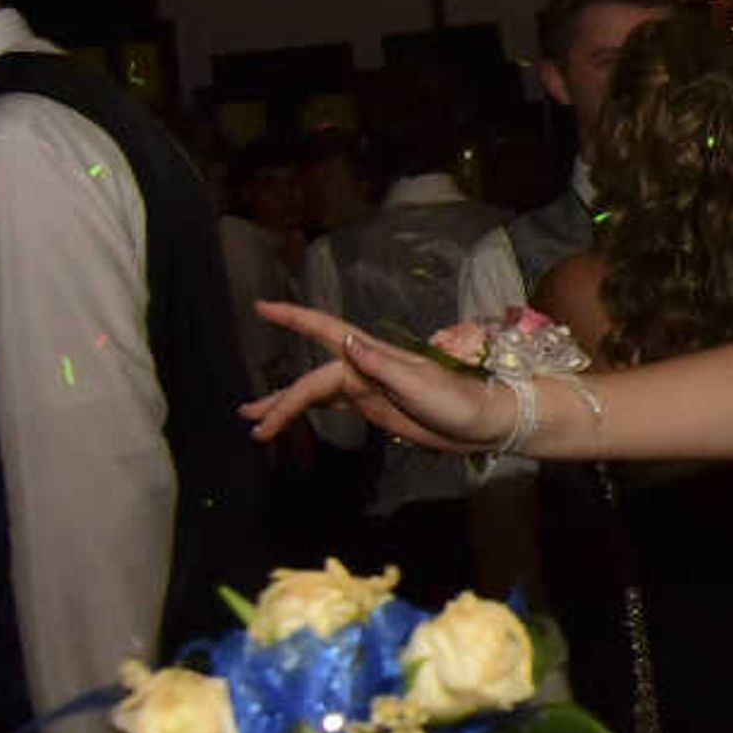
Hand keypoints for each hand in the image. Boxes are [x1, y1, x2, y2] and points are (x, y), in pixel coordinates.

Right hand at [242, 301, 514, 451]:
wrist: (483, 424)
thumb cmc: (458, 400)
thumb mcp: (419, 383)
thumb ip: (382, 365)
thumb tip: (347, 342)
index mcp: (372, 356)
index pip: (324, 331)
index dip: (293, 318)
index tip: (262, 307)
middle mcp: (364, 368)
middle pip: (311, 380)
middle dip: (280, 398)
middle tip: (249, 419)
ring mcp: (367, 389)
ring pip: (315, 394)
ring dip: (285, 406)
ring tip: (253, 424)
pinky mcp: (374, 409)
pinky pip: (330, 407)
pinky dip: (307, 412)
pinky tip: (289, 420)